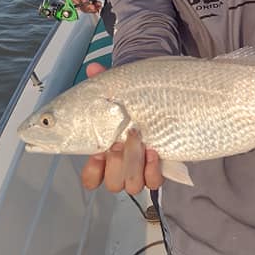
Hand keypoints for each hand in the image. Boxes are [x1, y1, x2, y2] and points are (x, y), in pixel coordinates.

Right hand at [80, 63, 163, 192]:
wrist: (162, 101)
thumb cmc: (135, 100)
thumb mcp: (118, 91)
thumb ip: (103, 83)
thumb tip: (93, 69)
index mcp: (105, 153)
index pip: (91, 178)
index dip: (92, 172)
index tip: (98, 154)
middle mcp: (122, 166)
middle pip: (113, 182)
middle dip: (117, 163)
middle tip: (120, 142)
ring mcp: (141, 170)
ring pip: (131, 185)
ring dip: (133, 164)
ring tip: (138, 140)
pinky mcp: (158, 169)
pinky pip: (153, 182)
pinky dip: (152, 169)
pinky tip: (153, 151)